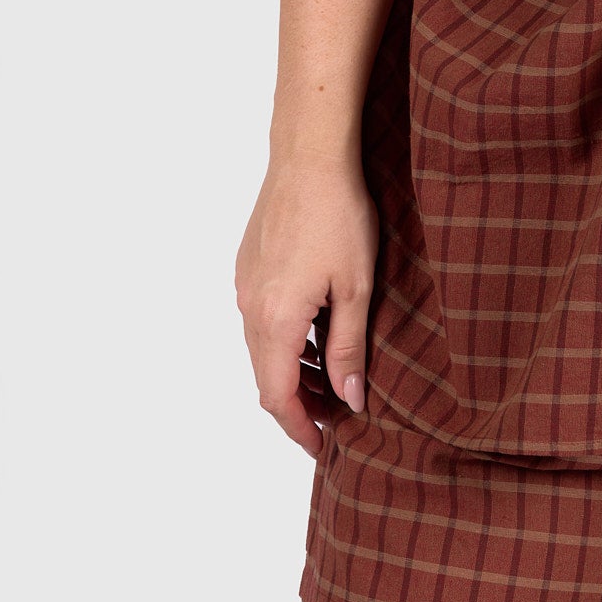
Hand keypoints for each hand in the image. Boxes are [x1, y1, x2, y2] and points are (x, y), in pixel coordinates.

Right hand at [234, 152, 378, 456]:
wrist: (309, 155)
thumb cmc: (339, 215)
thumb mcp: (357, 287)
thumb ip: (349, 348)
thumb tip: (349, 400)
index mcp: (275, 320)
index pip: (277, 396)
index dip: (299, 428)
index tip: (322, 446)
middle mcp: (249, 308)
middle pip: (266, 376)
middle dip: (300, 402)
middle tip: (337, 413)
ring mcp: (244, 285)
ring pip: (262, 348)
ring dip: (293, 369)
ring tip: (333, 375)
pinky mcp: (247, 265)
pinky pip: (261, 318)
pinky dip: (285, 338)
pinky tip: (316, 330)